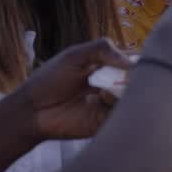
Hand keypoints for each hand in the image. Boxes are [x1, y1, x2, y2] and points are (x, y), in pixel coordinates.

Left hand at [13, 38, 131, 143]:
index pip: (134, 60)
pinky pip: (123, 114)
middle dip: (136, 76)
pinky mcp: (107, 121)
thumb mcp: (75, 55)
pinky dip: (118, 105)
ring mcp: (111, 103)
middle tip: (127, 74)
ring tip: (106, 87)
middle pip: (139, 80)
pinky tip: (101, 99)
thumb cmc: (49, 80)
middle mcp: (113, 84)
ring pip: (135, 97)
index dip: (140, 60)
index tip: (137, 60)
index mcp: (107, 66)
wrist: (32, 110)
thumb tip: (131, 61)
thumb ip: (103, 49)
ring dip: (126, 90)